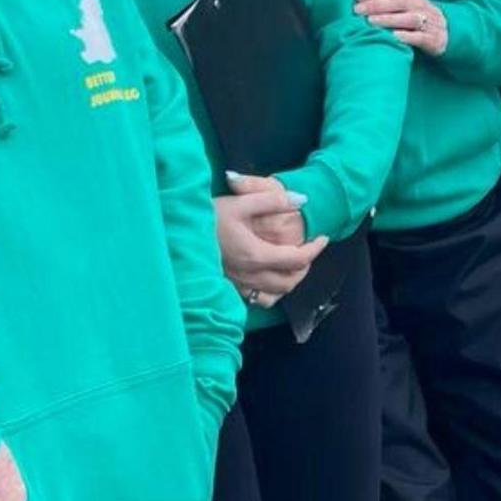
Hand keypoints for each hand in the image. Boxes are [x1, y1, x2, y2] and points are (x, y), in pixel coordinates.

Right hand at [215, 178, 326, 305]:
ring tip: (294, 265)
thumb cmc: (209, 217)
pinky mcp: (231, 288)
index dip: (315, 249)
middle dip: (306, 266)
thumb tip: (302, 201)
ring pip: (276, 294)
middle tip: (309, 250)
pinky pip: (259, 299)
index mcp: (256, 255)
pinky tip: (270, 277)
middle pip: (290, 281)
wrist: (177, 235)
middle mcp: (250, 275)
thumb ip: (273, 200)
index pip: (297, 259)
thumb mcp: (240, 202)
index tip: (322, 238)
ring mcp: (240, 285)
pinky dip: (272, 292)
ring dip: (291, 281)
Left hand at [355, 0, 447, 54]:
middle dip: (377, 5)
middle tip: (358, 11)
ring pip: (409, 18)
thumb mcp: (403, 3)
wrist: (445, 32)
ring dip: (389, 19)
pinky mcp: (433, 38)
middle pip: (399, 1)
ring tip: (370, 22)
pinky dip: (407, 37)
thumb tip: (354, 2)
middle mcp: (420, 4)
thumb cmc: (413, 16)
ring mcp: (428, 21)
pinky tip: (393, 37)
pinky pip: (420, 37)